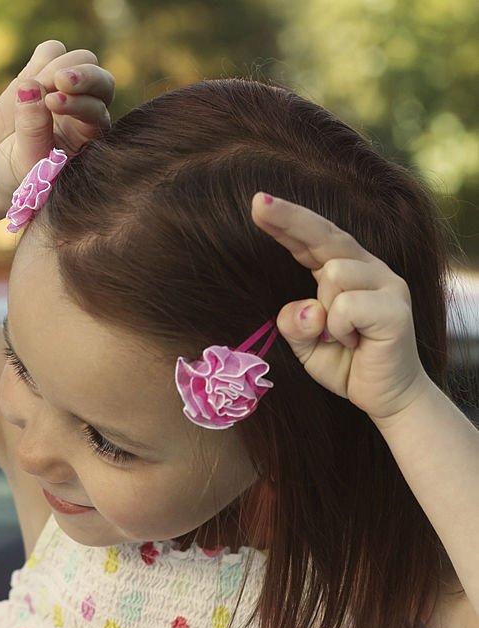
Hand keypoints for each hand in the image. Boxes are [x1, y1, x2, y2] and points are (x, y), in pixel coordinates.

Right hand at [0, 40, 114, 210]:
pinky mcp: (45, 72)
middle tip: (57, 81)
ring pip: (81, 59)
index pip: (98, 112)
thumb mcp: (24, 163)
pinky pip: (53, 50)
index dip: (79, 103)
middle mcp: (86, 113)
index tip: (51, 103)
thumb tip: (31, 89)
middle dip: (83, 76)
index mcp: (88, 140)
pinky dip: (42, 59)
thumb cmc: (14, 174)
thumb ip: (32, 131)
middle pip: (103, 81)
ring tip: (27, 90)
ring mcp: (68, 90)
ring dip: (56, 68)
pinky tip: (26, 83)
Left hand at [251, 192, 430, 422]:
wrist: (388, 398)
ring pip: (334, 274)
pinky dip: (339, 329)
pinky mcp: (395, 307)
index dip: (287, 222)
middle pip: (326, 235)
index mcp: (347, 272)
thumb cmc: (348, 366)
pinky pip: (347, 305)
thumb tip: (306, 310)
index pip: (314, 240)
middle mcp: (369, 269)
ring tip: (343, 338)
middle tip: (257, 204)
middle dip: (290, 219)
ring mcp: (386, 284)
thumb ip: (295, 325)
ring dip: (326, 314)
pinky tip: (355, 344)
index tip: (258, 204)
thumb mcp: (307, 347)